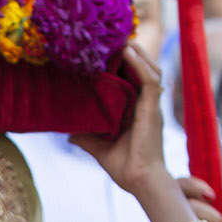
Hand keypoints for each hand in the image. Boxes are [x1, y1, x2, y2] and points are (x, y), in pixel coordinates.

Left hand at [72, 43, 170, 198]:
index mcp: (137, 112)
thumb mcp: (100, 149)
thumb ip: (87, 138)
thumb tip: (69, 134)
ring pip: (150, 70)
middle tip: (115, 41)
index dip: (125, 66)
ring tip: (122, 40)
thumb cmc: (125, 167)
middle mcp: (146, 106)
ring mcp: (151, 106)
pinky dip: (139, 64)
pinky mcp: (152, 109)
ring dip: (138, 54)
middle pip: (144, 72)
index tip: (109, 54)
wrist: (140, 181)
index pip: (133, 82)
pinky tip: (128, 52)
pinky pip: (149, 80)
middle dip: (133, 55)